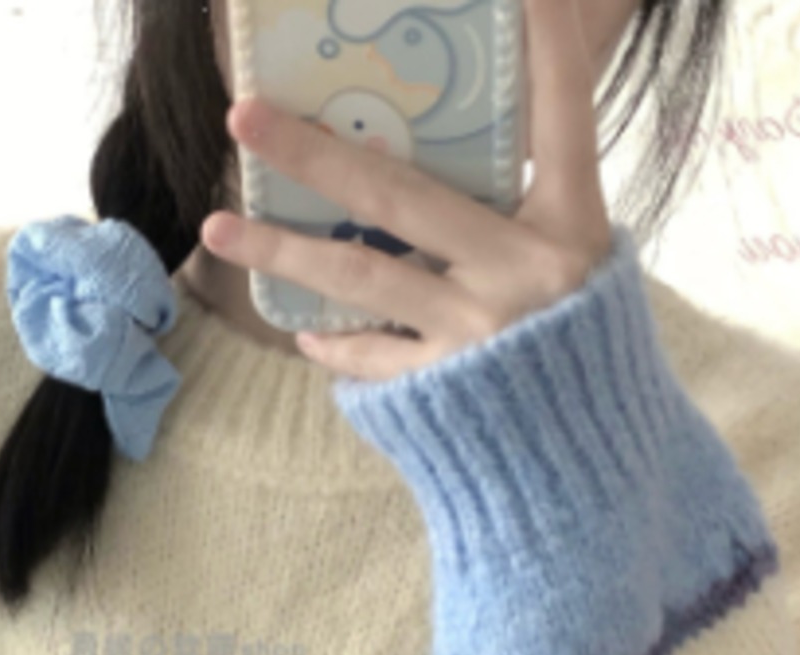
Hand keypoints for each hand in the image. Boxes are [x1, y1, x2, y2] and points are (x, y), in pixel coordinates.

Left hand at [200, 0, 615, 382]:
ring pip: (361, 276)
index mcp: (574, 224)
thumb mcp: (575, 265)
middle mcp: (527, 271)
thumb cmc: (575, 347)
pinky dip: (334, 341)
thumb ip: (519, 211)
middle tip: (244, 114)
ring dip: (281, 250)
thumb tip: (428, 153)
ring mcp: (478, 332)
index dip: (542, 43)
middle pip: (403, 194)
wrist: (583, 465)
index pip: (560, 112)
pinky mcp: (441, 387)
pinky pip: (368, 353)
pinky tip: (303, 331)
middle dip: (315, 151)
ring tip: (216, 227)